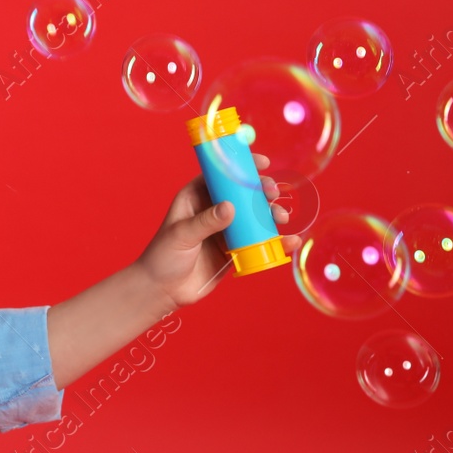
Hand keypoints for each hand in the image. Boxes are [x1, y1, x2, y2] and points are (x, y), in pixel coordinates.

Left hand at [134, 152, 303, 308]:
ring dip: (270, 214)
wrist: (163, 290)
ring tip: (280, 217)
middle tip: (273, 193)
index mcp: (195, 197)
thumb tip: (230, 207)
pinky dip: (275, 241)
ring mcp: (225, 230)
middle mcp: (212, 210)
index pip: (220, 175)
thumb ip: (205, 222)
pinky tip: (290, 242)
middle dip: (260, 190)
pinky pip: (258, 242)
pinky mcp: (234, 250)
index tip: (261, 163)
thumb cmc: (163, 256)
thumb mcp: (181, 235)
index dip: (240, 166)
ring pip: (253, 217)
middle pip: (241, 194)